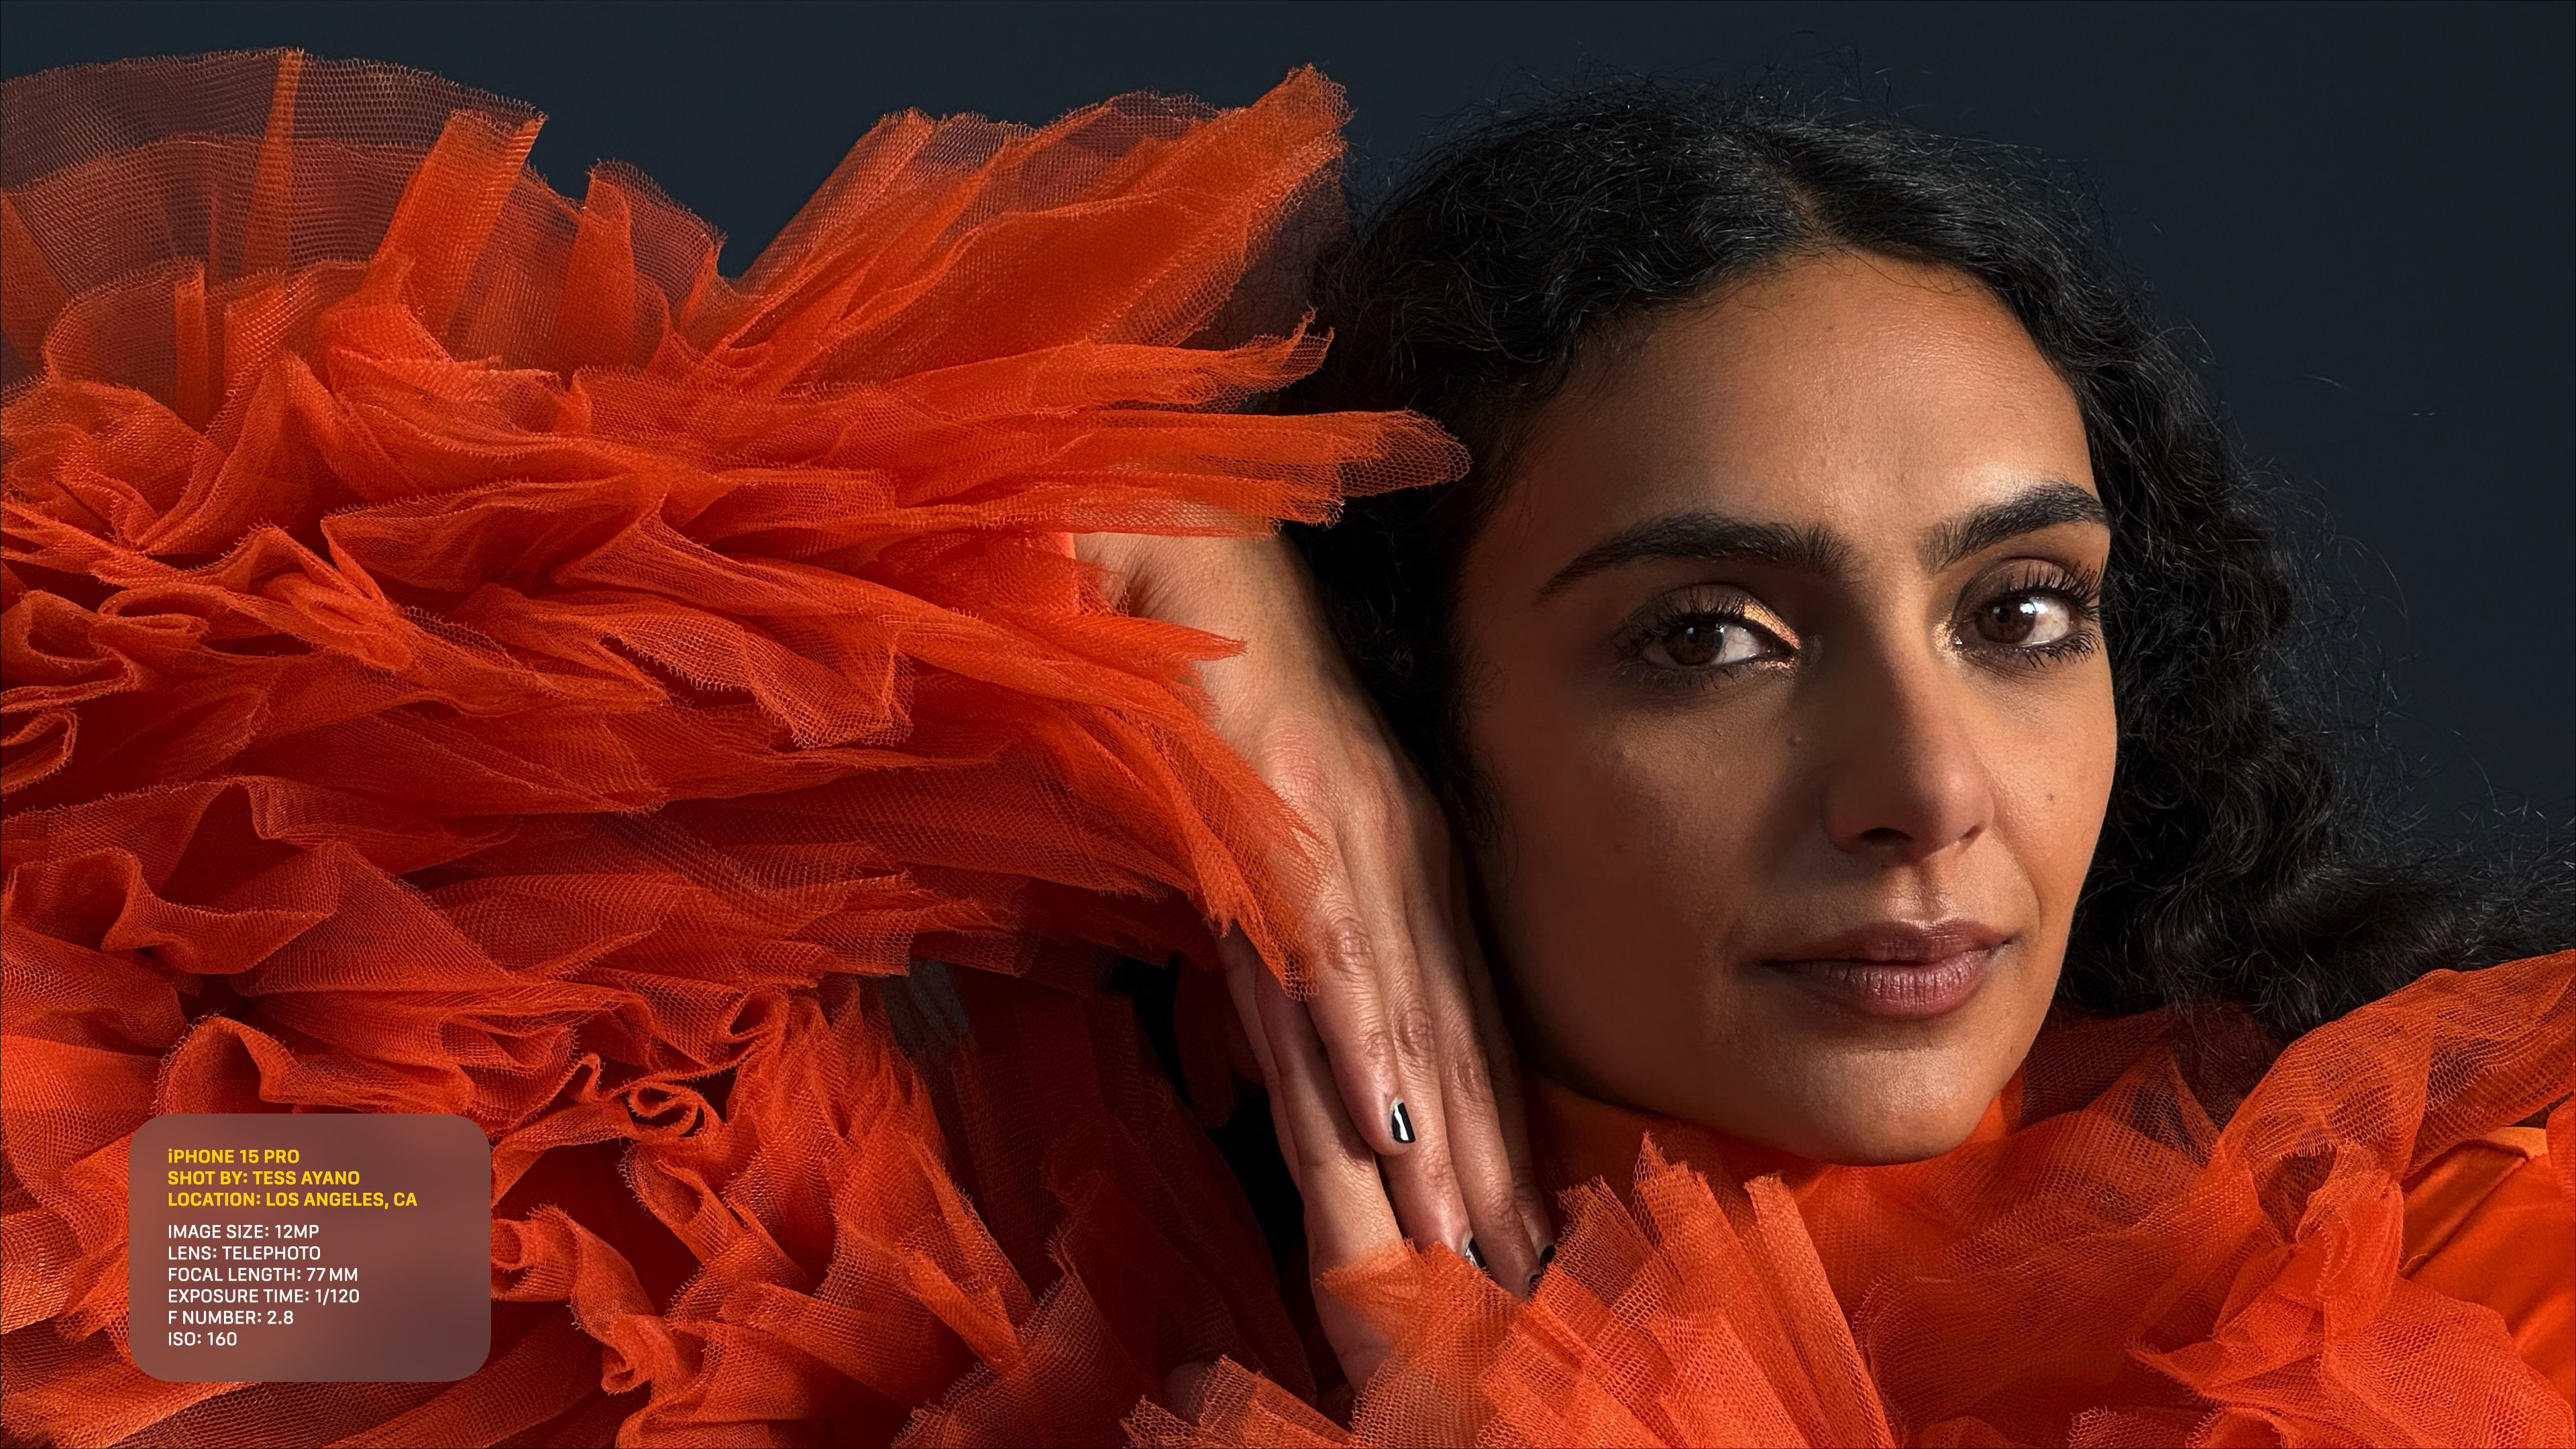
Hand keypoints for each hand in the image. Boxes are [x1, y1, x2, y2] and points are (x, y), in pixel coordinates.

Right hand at [1075, 529, 1553, 1390]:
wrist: (1196, 563)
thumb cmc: (1236, 686)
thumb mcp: (1288, 812)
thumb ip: (1294, 923)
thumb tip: (1279, 1040)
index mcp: (1406, 858)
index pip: (1463, 1016)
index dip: (1492, 1127)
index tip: (1524, 1223)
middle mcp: (1397, 861)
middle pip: (1449, 1041)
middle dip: (1481, 1168)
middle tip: (1520, 1275)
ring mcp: (1345, 847)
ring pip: (1399, 1021)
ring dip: (1432, 1137)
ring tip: (1467, 1240)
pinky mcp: (1282, 829)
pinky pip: (1319, 956)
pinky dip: (1351, 1043)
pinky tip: (1381, 1121)